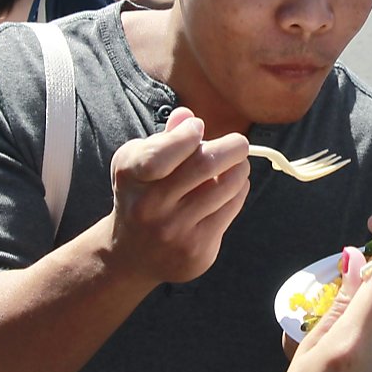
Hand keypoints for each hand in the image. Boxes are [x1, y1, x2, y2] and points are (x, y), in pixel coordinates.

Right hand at [105, 107, 250, 286]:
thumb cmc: (141, 196)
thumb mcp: (138, 163)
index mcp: (131, 176)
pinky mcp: (196, 250)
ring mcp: (173, 231)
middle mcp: (149, 206)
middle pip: (205, 165)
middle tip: (238, 143)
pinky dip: (238, 192)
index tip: (197, 128)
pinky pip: (231, 208)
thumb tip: (188, 116)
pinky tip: (231, 189)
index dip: (187, 135)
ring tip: (237, 165)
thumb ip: (163, 138)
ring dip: (239, 169)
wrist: (132, 255)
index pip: (162, 151)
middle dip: (232, 146)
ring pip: (226, 186)